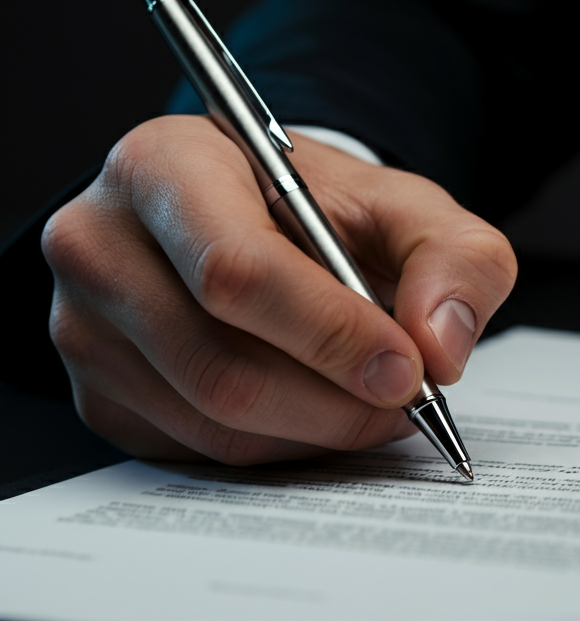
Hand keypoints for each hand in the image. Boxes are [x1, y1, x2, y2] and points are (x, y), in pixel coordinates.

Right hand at [42, 116, 516, 463]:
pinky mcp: (100, 394)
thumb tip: (441, 349)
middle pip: (220, 367)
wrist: (257, 222)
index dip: (331, 335)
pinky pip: (198, 452)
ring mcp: (84, 328)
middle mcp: (100, 244)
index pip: (237, 271)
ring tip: (368, 402)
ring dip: (315, 432)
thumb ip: (454, 259)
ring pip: (213, 422)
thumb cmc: (322, 212)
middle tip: (404, 402)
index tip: (408, 371)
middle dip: (335, 403)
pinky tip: (313, 411)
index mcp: (165, 168)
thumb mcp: (406, 207)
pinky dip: (277, 448)